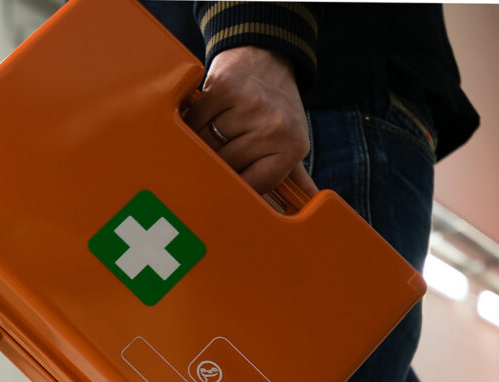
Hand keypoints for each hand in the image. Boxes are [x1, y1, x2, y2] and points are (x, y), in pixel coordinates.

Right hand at [186, 46, 318, 197]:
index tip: (226, 186)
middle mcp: (274, 127)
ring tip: (215, 131)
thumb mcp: (291, 142)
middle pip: (225, 166)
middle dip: (216, 164)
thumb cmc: (276, 109)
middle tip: (221, 150)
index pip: (252, 186)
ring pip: (206, 145)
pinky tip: (205, 116)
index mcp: (292, 147)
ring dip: (201, 143)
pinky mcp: (224, 87)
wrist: (266, 56)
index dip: (234, 188)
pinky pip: (195, 121)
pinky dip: (193, 122)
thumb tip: (305, 207)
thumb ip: (295, 179)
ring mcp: (249, 105)